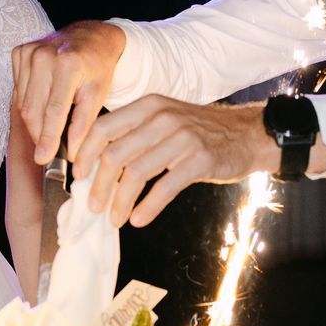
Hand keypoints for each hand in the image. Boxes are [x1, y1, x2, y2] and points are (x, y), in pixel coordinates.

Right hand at [12, 21, 127, 165]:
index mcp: (68, 65)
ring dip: (34, 122)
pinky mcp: (19, 52)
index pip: (53, 111)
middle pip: (34, 110)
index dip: (47, 138)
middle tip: (49, 151)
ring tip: (49, 128)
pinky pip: (18, 90)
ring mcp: (29, 52)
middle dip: (40, 135)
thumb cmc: (98, 66)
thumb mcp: (98, 94)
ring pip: (23, 103)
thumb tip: (71, 154)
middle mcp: (44, 55)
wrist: (91, 35)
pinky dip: (28, 103)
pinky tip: (42, 102)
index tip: (43, 159)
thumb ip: (84, 124)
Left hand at [74, 95, 276, 226]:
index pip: (102, 128)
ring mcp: (181, 138)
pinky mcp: (199, 159)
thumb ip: (135, 134)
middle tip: (93, 206)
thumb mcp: (166, 120)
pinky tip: (138, 219)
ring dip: (119, 201)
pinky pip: (164, 187)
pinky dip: (147, 207)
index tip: (79, 177)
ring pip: (135, 173)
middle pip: (114, 154)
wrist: (247, 134)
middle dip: (98, 185)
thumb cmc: (201, 132)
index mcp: (148, 106)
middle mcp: (162, 118)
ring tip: (114, 218)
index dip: (84, 155)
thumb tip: (99, 165)